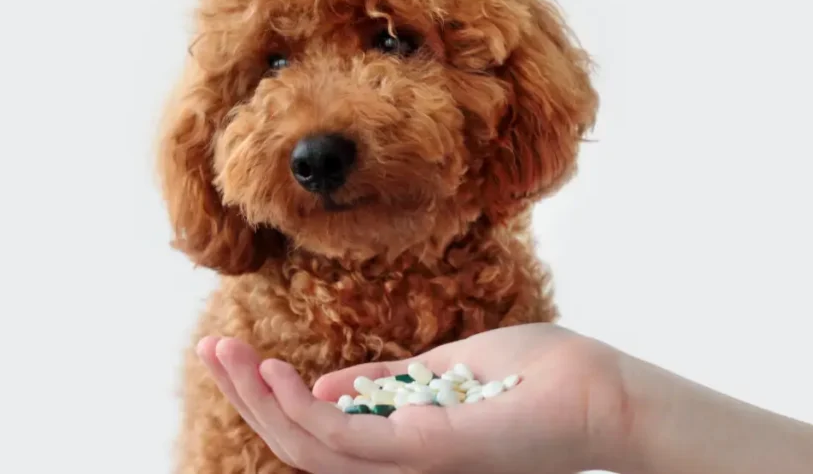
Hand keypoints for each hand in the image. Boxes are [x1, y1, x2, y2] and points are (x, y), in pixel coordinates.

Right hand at [196, 323, 633, 473]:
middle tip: (210, 350)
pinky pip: (352, 444)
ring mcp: (415, 463)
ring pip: (312, 451)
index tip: (235, 352)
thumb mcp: (445, 372)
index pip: (317, 435)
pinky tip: (281, 375)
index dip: (267, 399)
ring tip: (231, 355)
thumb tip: (326, 387)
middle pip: (301, 448)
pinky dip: (307, 414)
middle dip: (248, 400)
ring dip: (261, 404)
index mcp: (401, 446)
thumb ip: (385, 386)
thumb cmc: (534, 381)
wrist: (602, 393)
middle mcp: (400, 466)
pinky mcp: (432, 451)